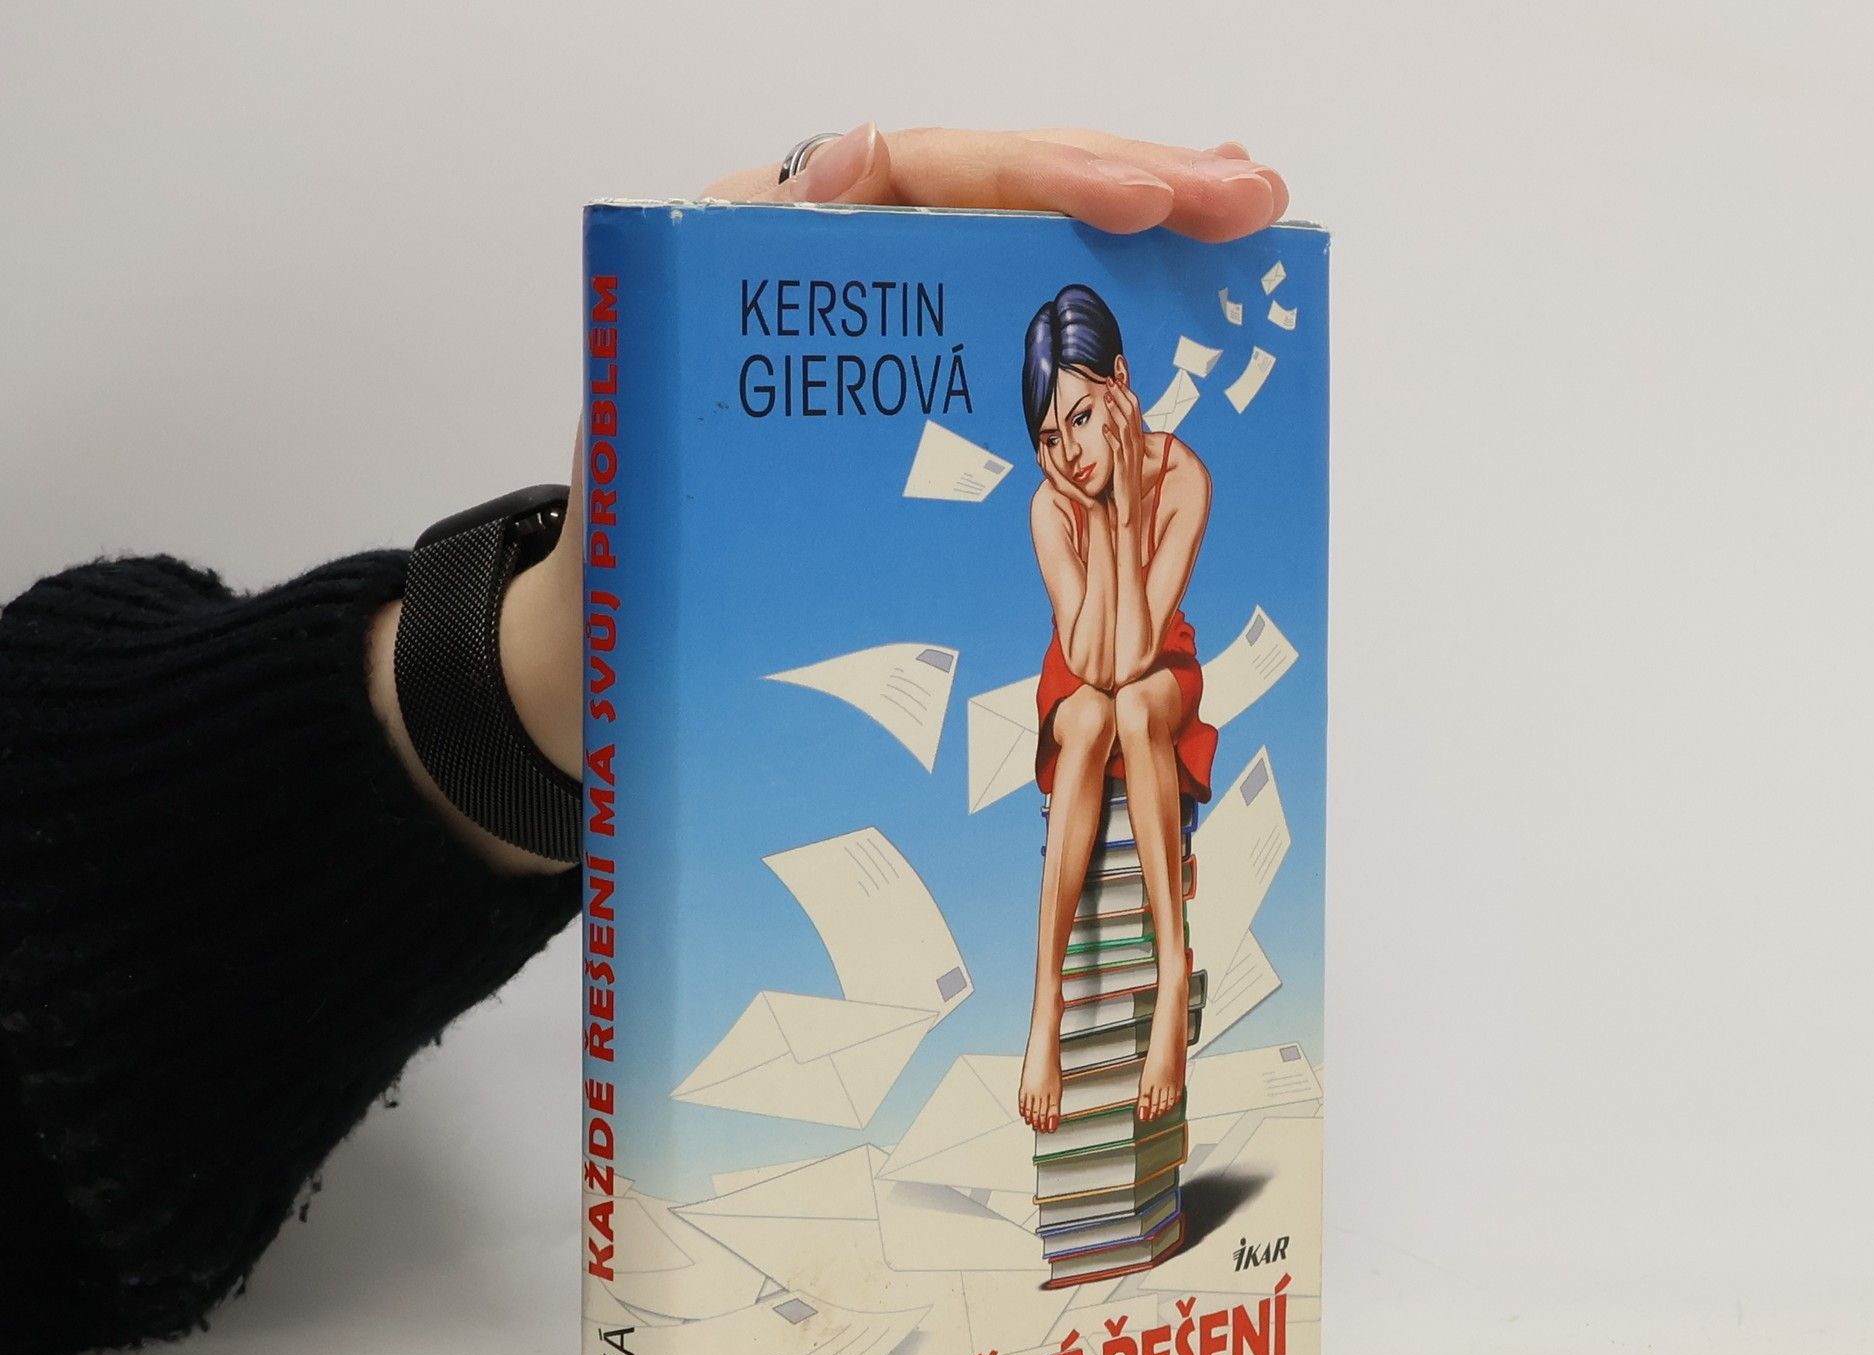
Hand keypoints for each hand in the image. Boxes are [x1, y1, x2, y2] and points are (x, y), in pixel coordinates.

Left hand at [463, 129, 1287, 877]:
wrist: (611, 658)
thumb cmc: (629, 559)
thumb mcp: (663, 429)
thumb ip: (725, 294)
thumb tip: (855, 155)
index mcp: (753, 253)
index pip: (917, 169)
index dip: (1039, 176)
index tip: (1142, 201)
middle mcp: (819, 275)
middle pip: (988, 192)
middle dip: (1123, 183)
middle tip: (1242, 195)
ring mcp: (873, 339)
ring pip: (1011, 256)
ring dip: (1129, 231)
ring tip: (1232, 210)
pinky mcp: (906, 404)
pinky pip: (1005, 343)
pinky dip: (1089, 325)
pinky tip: (1168, 303)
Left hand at [1102, 377, 1146, 530]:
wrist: (1129, 508)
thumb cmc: (1123, 483)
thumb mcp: (1122, 456)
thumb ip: (1119, 440)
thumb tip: (1112, 423)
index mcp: (1135, 440)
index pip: (1133, 410)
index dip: (1126, 392)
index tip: (1116, 376)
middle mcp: (1136, 445)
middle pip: (1132, 414)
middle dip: (1121, 394)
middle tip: (1110, 378)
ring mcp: (1131, 457)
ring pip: (1126, 428)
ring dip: (1117, 411)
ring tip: (1107, 396)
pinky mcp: (1123, 469)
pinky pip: (1118, 451)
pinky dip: (1112, 438)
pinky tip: (1104, 428)